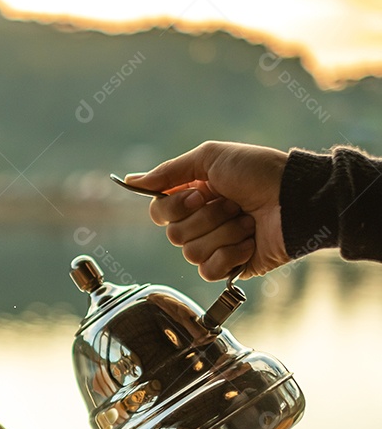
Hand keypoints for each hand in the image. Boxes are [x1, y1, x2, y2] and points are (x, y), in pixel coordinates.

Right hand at [126, 141, 290, 280]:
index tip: (199, 195)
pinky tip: (249, 242)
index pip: (159, 213)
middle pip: (174, 235)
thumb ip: (168, 171)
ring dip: (224, 233)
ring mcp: (216, 246)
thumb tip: (130, 181)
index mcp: (193, 198)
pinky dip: (231, 254)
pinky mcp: (231, 267)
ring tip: (247, 221)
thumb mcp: (210, 158)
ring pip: (191, 253)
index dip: (175, 208)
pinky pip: (209, 270)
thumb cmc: (259, 172)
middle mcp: (201, 223)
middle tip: (233, 204)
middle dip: (207, 218)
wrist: (297, 198)